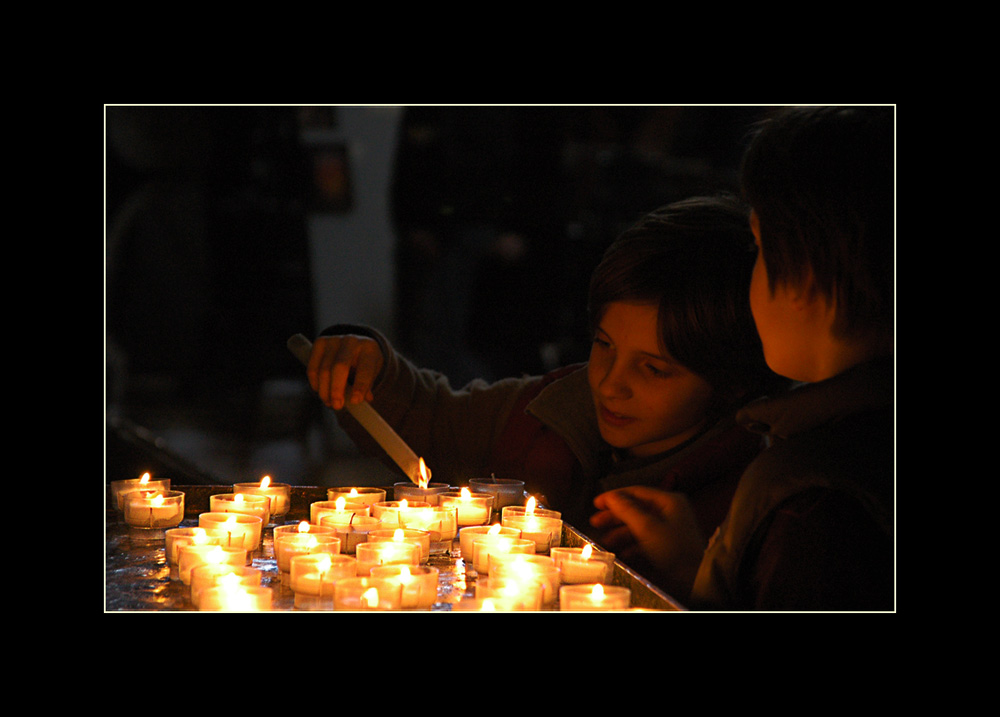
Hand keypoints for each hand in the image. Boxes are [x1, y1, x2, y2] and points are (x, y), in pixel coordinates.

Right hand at [307, 334, 384, 409]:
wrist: (355, 344)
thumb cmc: (365, 363)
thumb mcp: (372, 372)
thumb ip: (367, 387)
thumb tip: (363, 401)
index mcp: (369, 348)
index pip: (365, 368)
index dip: (360, 386)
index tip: (355, 401)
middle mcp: (351, 341)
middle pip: (340, 367)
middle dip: (336, 389)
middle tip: (337, 406)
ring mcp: (334, 340)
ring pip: (324, 370)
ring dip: (325, 390)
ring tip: (330, 403)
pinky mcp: (319, 343)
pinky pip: (313, 368)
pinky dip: (315, 383)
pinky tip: (321, 391)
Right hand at [591, 486, 706, 599]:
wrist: (695, 578)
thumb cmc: (676, 550)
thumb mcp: (647, 527)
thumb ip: (626, 510)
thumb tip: (610, 497)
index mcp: (668, 501)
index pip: (636, 492)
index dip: (614, 497)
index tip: (597, 503)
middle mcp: (669, 512)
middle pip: (635, 509)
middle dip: (615, 516)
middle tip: (596, 521)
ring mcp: (669, 529)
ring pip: (638, 526)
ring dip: (620, 533)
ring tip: (606, 541)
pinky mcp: (667, 545)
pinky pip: (644, 541)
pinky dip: (631, 546)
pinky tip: (621, 553)